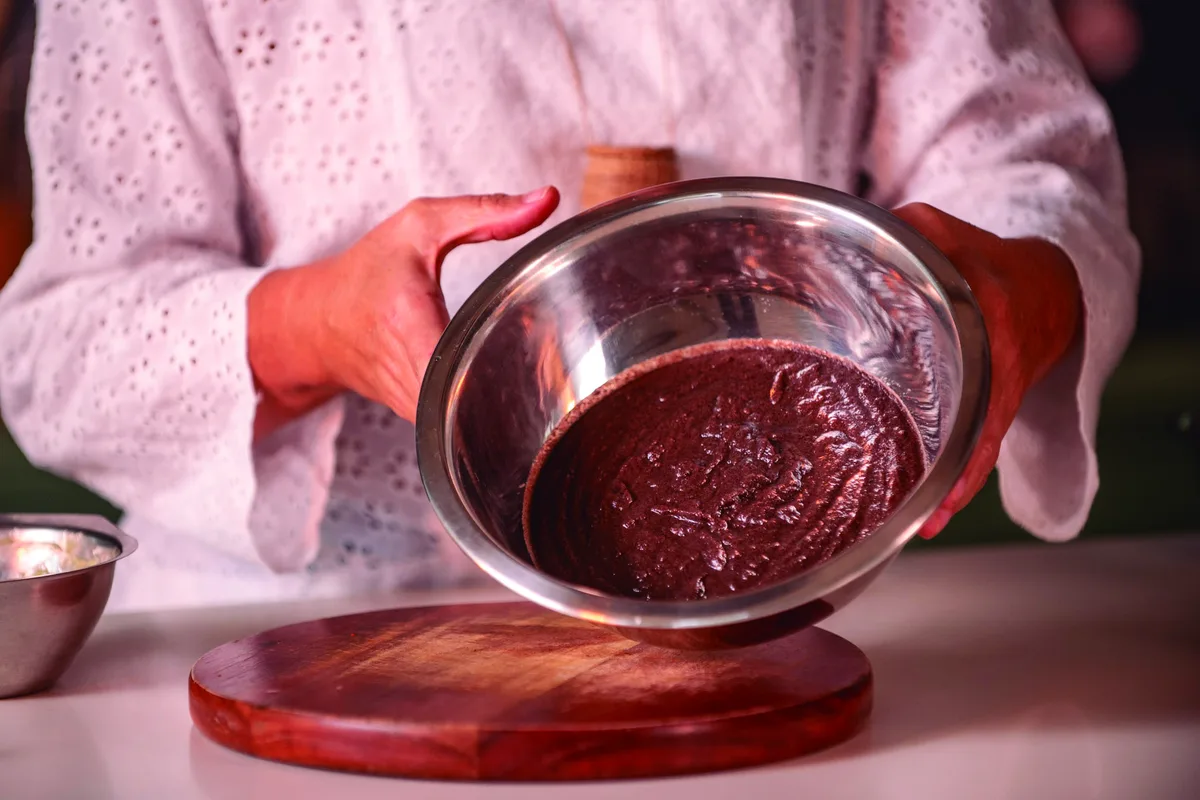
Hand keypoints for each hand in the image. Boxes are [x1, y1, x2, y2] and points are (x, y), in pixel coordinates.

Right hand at [249, 187, 560, 435]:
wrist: (315, 324)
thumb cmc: (368, 271)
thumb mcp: (419, 226)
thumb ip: (486, 211)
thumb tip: (549, 198)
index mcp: (411, 325)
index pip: (473, 365)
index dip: (518, 359)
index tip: (549, 343)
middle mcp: (413, 378)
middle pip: (488, 401)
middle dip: (532, 382)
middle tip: (564, 355)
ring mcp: (418, 409)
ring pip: (480, 422)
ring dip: (516, 398)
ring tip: (546, 368)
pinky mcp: (424, 421)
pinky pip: (468, 424)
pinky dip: (495, 405)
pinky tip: (516, 381)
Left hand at [892, 203, 1082, 537]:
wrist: (1049, 289)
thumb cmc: (987, 259)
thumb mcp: (941, 230)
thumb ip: (898, 232)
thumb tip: (839, 235)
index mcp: (986, 308)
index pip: (966, 347)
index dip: (948, 384)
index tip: (925, 418)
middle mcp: (999, 358)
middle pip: (971, 415)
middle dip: (944, 459)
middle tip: (910, 496)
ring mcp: (1000, 391)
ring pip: (977, 447)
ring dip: (950, 486)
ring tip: (920, 522)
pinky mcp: (996, 410)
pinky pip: (979, 454)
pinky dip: (958, 485)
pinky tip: (931, 519)